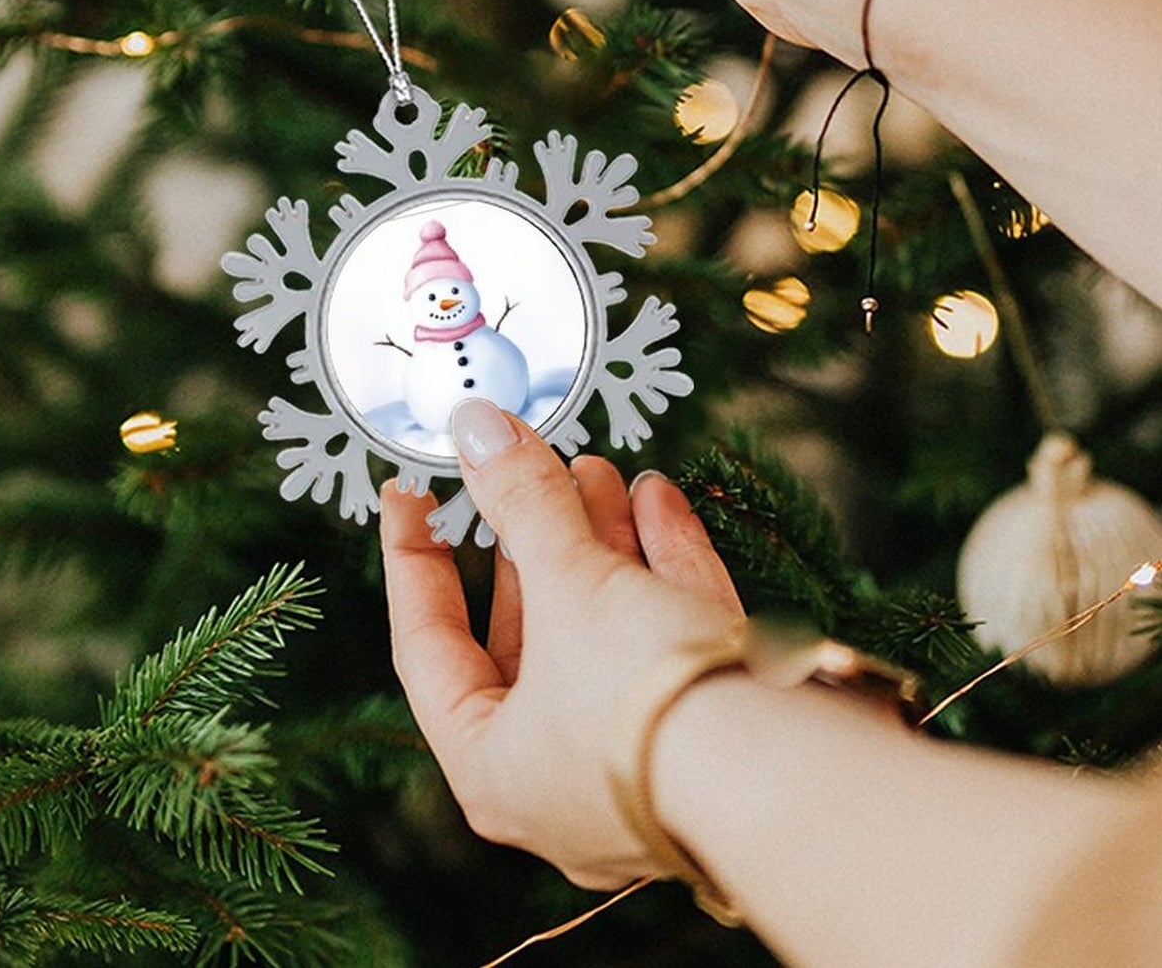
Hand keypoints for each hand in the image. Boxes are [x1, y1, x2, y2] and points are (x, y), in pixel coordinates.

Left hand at [381, 397, 741, 888]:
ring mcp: (643, 763)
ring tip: (595, 467)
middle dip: (533, 538)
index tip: (409, 492)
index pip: (428, 644)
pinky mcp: (712, 739)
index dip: (414, 558)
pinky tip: (656, 498)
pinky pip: (668, 643)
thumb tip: (475, 426)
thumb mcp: (569, 584)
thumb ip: (521, 499)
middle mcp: (560, 779)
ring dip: (600, 542)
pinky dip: (659, 566)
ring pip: (603, 633)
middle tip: (528, 465)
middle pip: (528, 634)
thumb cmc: (647, 703)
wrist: (796, 779)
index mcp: (493, 769)